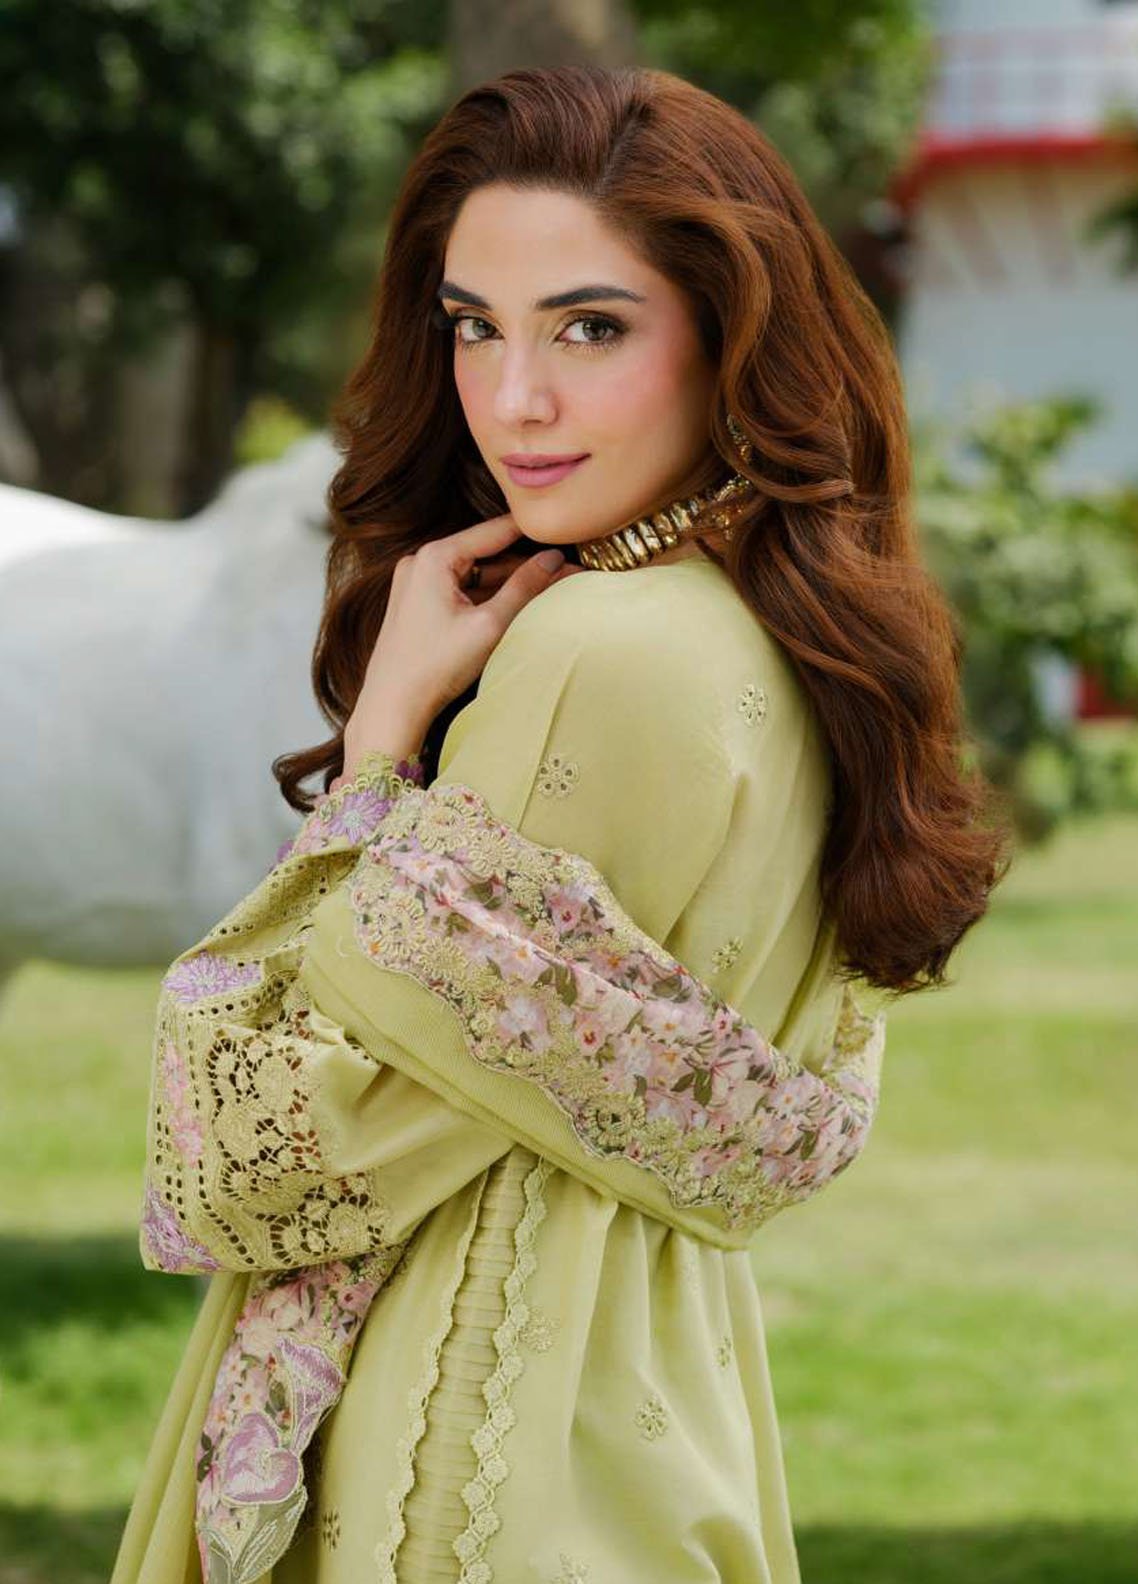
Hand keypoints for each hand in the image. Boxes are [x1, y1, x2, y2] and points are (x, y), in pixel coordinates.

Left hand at [341, 513, 583, 775]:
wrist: (392, 705)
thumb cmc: (435, 667)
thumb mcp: (489, 625)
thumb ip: (524, 587)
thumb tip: (554, 559)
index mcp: (434, 557)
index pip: (495, 531)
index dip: (533, 532)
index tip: (564, 529)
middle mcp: (421, 561)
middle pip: (486, 553)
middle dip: (524, 565)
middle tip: (566, 573)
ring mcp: (416, 581)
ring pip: (475, 573)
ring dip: (508, 583)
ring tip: (548, 590)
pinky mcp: (417, 601)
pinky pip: (460, 589)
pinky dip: (486, 596)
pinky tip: (515, 606)